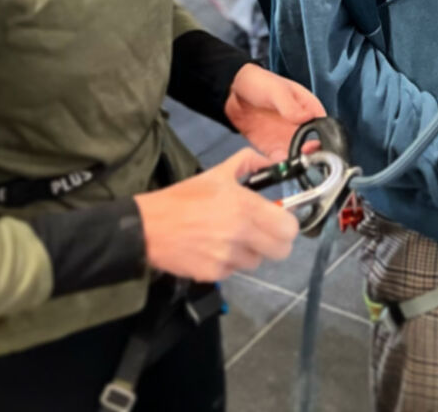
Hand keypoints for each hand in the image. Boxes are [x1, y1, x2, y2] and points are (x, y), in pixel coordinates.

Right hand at [134, 148, 298, 281]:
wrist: (148, 227)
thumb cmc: (185, 198)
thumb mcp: (218, 173)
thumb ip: (249, 162)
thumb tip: (272, 162)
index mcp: (246, 207)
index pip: (288, 228)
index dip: (288, 225)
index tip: (279, 220)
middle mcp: (241, 234)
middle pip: (281, 251)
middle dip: (276, 242)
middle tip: (264, 233)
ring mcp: (227, 257)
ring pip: (257, 262)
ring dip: (250, 252)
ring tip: (232, 239)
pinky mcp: (213, 275)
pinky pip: (234, 271)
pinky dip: (229, 263)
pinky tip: (214, 250)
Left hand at [225, 65, 326, 161]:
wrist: (232, 92)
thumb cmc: (258, 82)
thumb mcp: (276, 90)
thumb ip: (290, 105)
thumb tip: (306, 117)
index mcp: (306, 106)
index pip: (322, 123)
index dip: (322, 136)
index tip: (314, 145)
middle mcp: (299, 123)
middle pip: (312, 144)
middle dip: (310, 154)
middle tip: (302, 158)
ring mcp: (285, 136)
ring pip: (297, 155)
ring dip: (295, 162)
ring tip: (288, 164)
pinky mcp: (271, 146)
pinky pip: (279, 160)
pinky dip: (279, 166)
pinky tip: (275, 165)